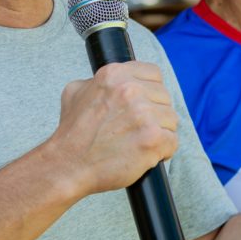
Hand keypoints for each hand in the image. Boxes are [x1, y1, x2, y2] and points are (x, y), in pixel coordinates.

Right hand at [51, 61, 177, 195]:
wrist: (67, 166)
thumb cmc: (71, 133)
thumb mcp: (76, 92)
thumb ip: (97, 81)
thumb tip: (116, 81)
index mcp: (115, 74)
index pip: (154, 73)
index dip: (150, 91)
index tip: (144, 104)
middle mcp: (130, 90)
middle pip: (164, 97)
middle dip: (155, 113)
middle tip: (138, 128)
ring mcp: (143, 115)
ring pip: (171, 119)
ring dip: (160, 132)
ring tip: (140, 142)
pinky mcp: (152, 139)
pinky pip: (173, 142)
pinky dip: (163, 151)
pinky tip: (147, 155)